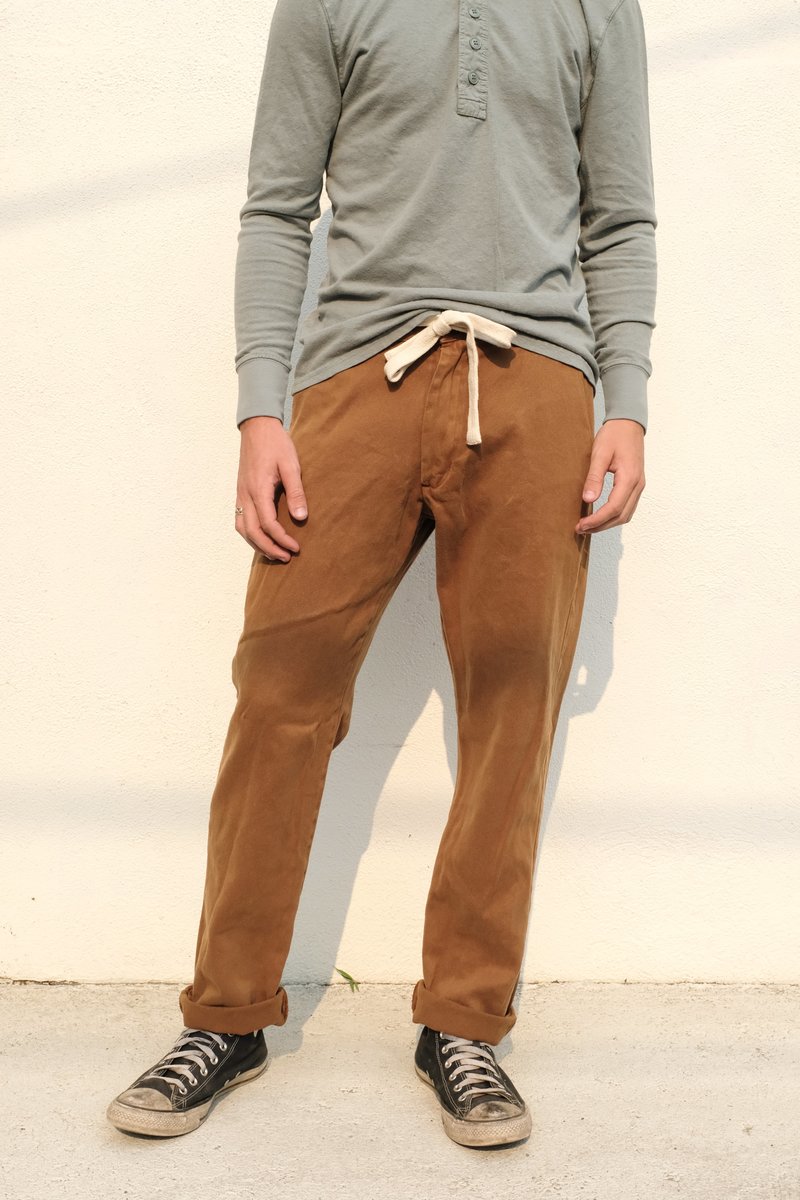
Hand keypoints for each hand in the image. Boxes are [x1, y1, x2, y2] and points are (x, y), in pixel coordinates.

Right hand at [235, 416, 307, 561]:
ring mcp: (240, 495)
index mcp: (258, 489)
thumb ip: (296, 492)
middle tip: (286, 558)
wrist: (257, 427)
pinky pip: (241, 520)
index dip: (282, 540)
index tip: (296, 548)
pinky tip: (263, 538)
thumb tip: (301, 518)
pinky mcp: (240, 493)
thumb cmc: (276, 444)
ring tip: (275, 553)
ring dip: (258, 544)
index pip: (268, 524)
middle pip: (252, 532)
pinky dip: (250, 534)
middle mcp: (245, 495)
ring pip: (243, 529)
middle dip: (269, 549)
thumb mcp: (292, 465)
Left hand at [576, 418, 645, 534]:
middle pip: (621, 516)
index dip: (597, 520)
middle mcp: (637, 485)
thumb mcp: (600, 454)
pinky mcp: (635, 484)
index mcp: (629, 478)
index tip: (581, 525)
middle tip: (581, 529)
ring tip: (588, 525)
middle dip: (601, 526)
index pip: (613, 508)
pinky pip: (627, 507)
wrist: (628, 423)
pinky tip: (600, 515)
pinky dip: (614, 516)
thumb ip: (594, 477)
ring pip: (625, 514)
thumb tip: (588, 500)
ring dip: (607, 523)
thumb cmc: (614, 435)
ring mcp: (638, 486)